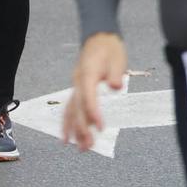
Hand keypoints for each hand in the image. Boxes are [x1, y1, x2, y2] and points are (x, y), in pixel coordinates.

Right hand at [62, 32, 127, 150]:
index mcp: (87, 75)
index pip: (88, 98)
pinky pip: (69, 108)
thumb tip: (117, 87)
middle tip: (88, 147)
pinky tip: (68, 137)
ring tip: (78, 148)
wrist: (99, 38)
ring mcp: (75, 86)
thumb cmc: (110, 49)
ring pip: (71, 111)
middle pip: (76, 109)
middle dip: (81, 129)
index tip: (100, 127)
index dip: (93, 114)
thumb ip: (116, 74)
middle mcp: (77, 83)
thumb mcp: (118, 59)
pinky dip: (68, 123)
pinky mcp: (77, 89)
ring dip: (74, 130)